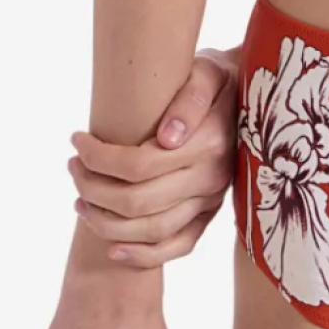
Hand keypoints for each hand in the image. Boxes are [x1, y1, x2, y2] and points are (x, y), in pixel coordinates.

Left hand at [68, 45, 239, 268]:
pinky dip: (143, 257)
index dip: (98, 158)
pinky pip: (179, 247)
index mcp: (210, 142)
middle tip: (73, 168)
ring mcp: (212, 200)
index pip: (139, 164)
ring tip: (80, 201)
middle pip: (138, 201)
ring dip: (106, 223)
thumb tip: (167, 137)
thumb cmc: (219, 78)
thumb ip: (190, 99)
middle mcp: (213, 176)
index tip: (77, 141)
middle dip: (93, 188)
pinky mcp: (211, 214)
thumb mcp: (208, 72)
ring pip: (152, 230)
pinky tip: (112, 250)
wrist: (255, 96)